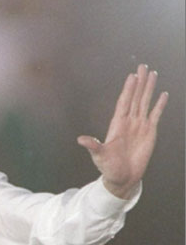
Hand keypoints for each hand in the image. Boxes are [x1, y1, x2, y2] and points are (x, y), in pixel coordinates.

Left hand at [77, 64, 167, 198]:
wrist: (122, 178)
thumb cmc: (109, 168)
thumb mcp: (99, 156)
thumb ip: (93, 146)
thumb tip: (80, 139)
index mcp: (117, 124)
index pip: (124, 102)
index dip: (128, 89)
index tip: (132, 76)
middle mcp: (129, 121)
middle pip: (135, 97)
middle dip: (140, 82)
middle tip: (143, 66)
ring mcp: (140, 125)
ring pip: (145, 102)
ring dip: (149, 88)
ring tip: (153, 74)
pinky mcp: (150, 132)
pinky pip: (155, 115)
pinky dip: (160, 105)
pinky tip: (163, 94)